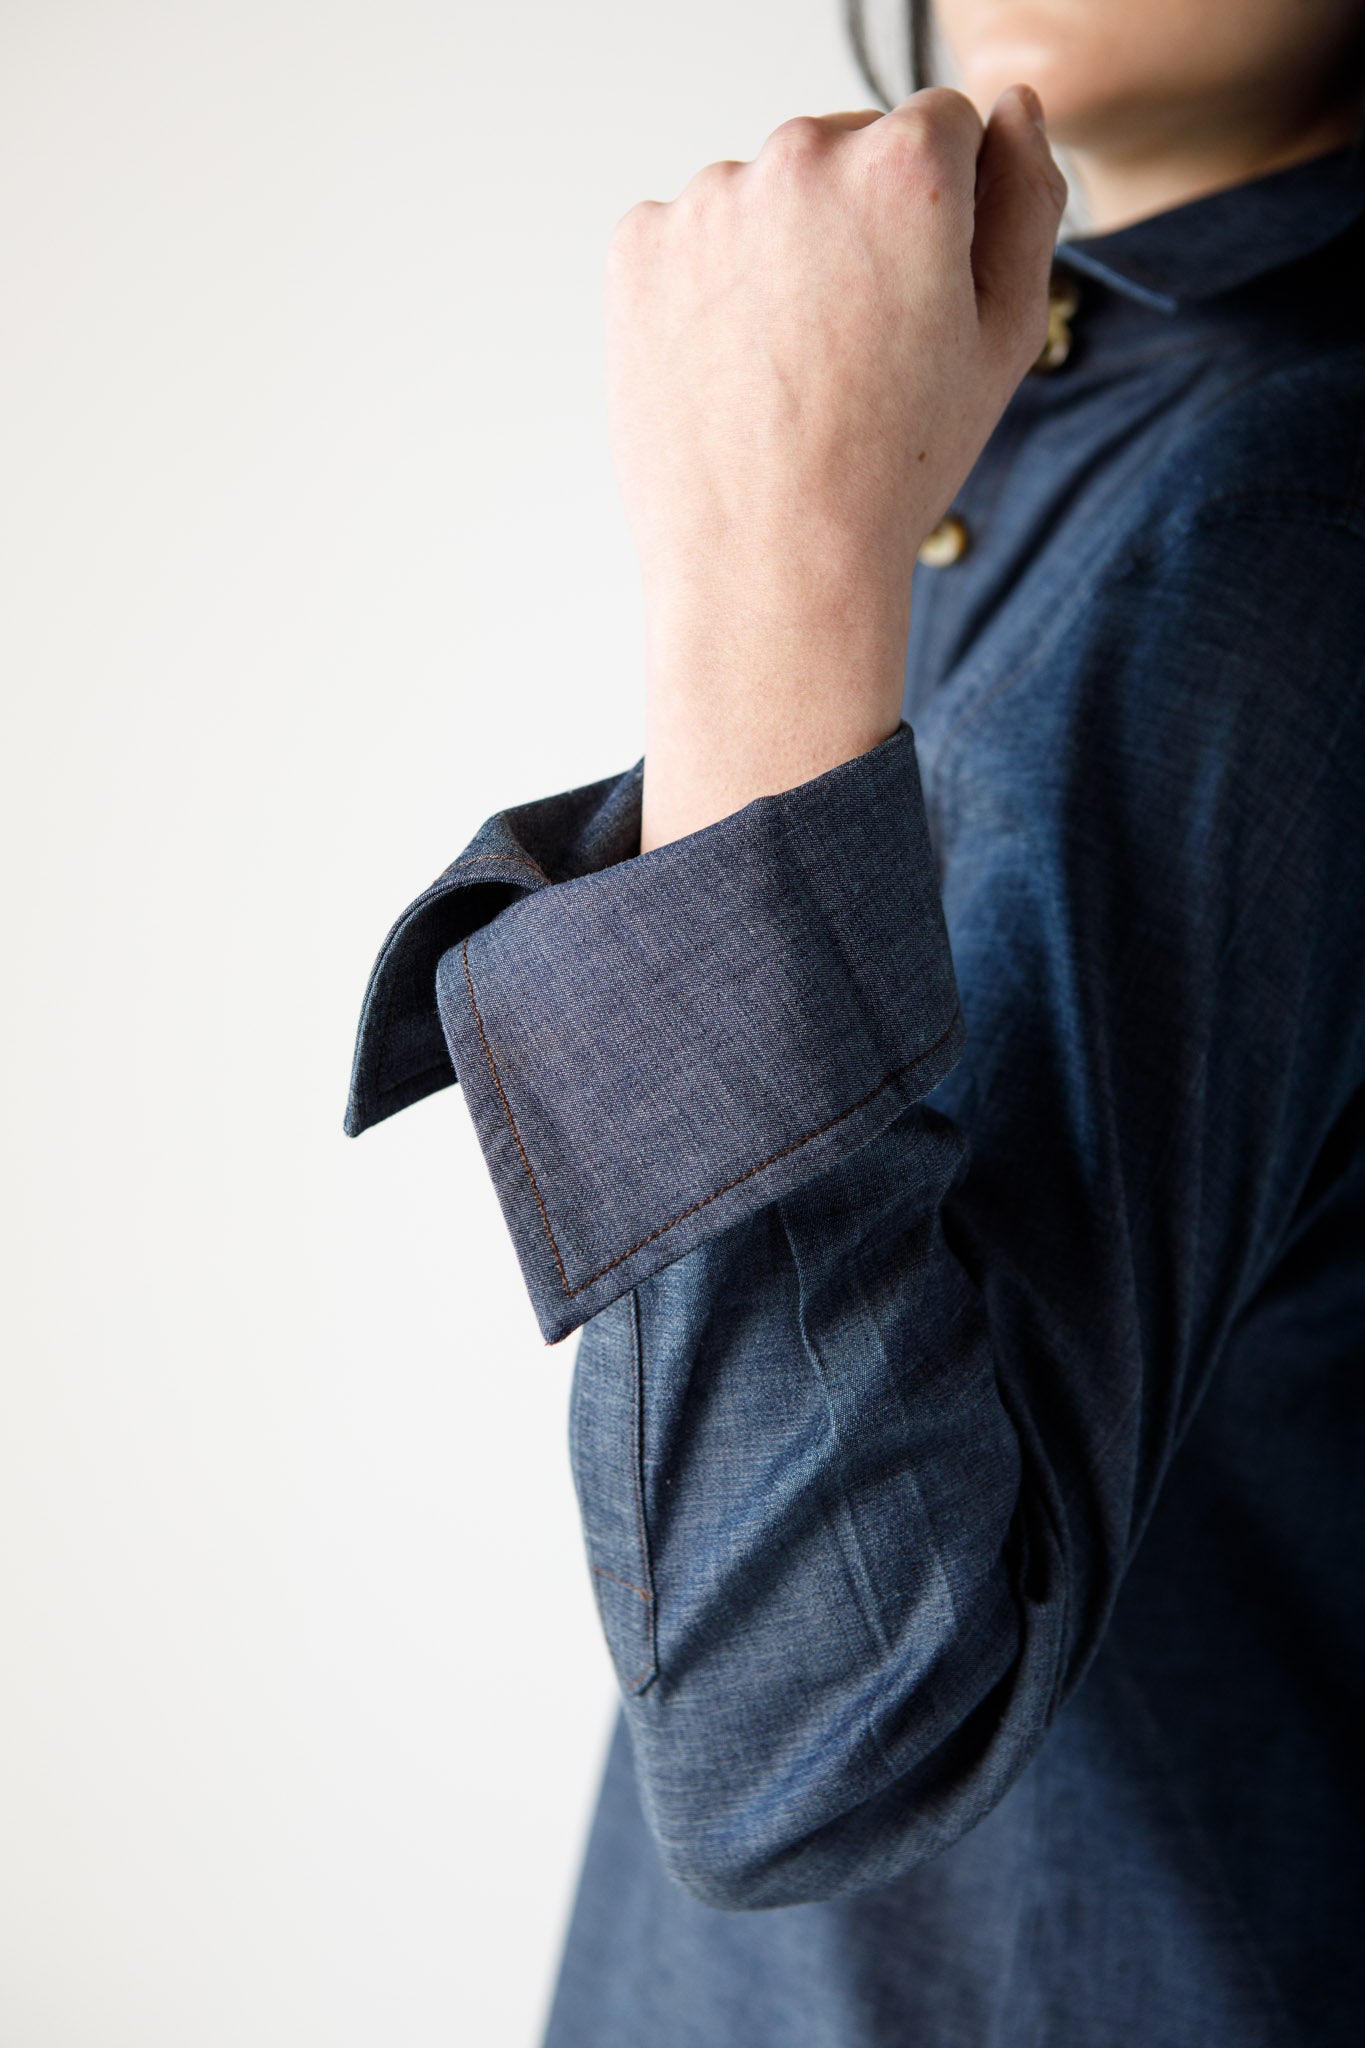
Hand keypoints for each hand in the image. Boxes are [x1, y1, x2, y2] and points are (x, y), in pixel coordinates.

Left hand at [604, 85, 1066, 850]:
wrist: (768, 564)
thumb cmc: (892, 465)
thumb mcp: (1004, 338)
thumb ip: (1027, 199)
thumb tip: (1014, 109)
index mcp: (905, 165)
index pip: (944, 122)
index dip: (947, 213)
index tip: (924, 294)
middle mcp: (799, 155)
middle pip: (848, 149)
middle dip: (860, 223)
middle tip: (856, 351)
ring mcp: (706, 198)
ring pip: (766, 197)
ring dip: (782, 254)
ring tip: (790, 372)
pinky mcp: (638, 245)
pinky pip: (693, 239)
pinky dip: (710, 288)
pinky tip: (733, 371)